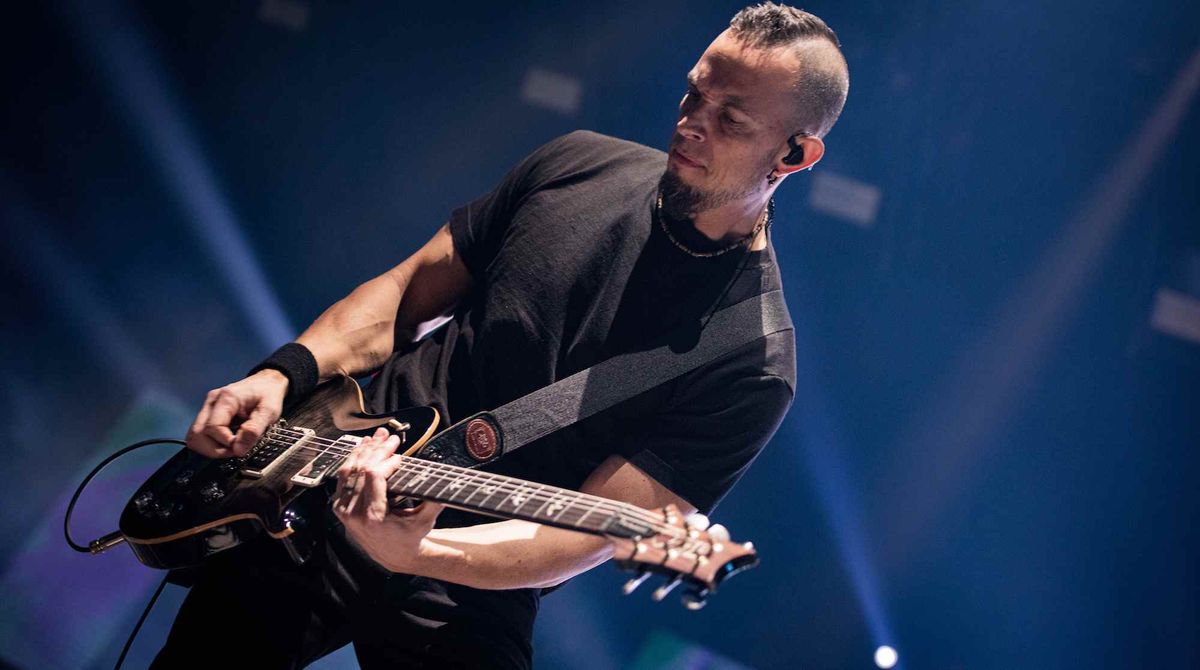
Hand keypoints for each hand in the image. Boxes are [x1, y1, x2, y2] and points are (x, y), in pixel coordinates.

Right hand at [186, 369, 288, 457]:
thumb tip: (238, 450)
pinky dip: (212, 442)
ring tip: (231, 447)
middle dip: (214, 449)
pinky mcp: (209, 412)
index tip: (241, 447)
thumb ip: (254, 430)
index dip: (225, 443)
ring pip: (195, 435)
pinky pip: (201, 432)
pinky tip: (228, 441)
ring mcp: (209, 406)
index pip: (212, 428)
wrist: (267, 382)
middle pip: (197, 434)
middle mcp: (213, 401)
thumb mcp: (269, 411)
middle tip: (235, 450)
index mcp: (227, 398)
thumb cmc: (268, 393)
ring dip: (211, 447)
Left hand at [333, 427, 443, 572]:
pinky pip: (343, 477)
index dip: (386, 461)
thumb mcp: (424, 521)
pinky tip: (364, 446)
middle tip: (392, 437)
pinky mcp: (340, 506)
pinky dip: (354, 459)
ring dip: (364, 450)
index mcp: (373, 517)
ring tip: (379, 436)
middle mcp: (354, 514)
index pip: (374, 477)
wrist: (392, 554)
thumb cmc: (410, 536)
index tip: (401, 455)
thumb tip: (450, 482)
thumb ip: (434, 501)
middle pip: (361, 469)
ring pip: (349, 470)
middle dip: (378, 449)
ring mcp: (344, 510)